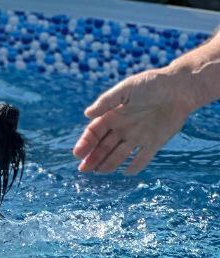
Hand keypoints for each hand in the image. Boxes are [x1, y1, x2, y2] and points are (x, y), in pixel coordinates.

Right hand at [72, 67, 194, 174]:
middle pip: (104, 147)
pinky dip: (135, 166)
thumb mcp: (127, 89)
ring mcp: (137, 137)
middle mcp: (122, 128)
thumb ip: (107, 102)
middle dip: (93, 158)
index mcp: (113, 115)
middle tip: (84, 169)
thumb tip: (87, 114)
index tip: (78, 154)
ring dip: (109, 164)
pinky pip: (142, 158)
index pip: (94, 132)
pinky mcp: (154, 143)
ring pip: (119, 154)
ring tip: (99, 172)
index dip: (85, 143)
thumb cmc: (151, 84)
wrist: (179, 89)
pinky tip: (127, 172)